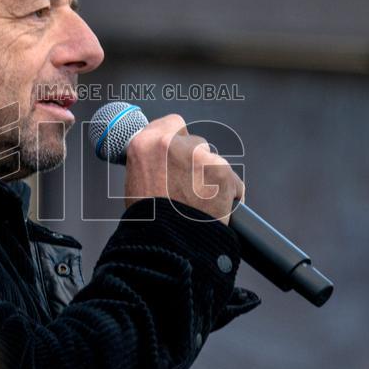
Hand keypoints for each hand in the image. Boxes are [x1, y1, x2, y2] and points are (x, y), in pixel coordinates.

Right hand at [123, 114, 244, 223]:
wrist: (166, 244)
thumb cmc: (150, 221)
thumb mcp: (136, 182)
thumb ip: (151, 162)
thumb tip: (164, 159)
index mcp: (144, 144)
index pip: (171, 124)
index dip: (179, 139)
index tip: (181, 151)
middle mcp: (170, 144)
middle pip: (195, 143)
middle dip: (196, 162)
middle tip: (189, 186)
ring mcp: (198, 156)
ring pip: (214, 161)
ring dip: (211, 177)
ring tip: (201, 202)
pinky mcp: (221, 171)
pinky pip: (233, 180)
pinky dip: (229, 193)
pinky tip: (217, 207)